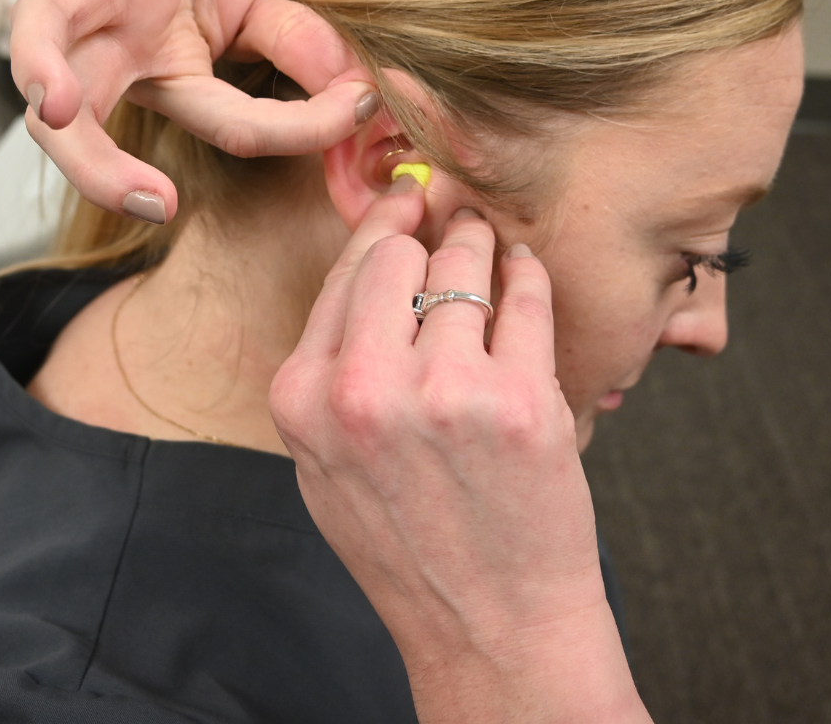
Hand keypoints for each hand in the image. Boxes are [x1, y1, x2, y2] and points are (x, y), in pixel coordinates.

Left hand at [0, 0, 375, 220]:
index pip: (219, 121)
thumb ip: (301, 53)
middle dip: (94, 166)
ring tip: (56, 105)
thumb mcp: (276, 10)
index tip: (352, 114)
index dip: (289, 128)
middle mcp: (120, 35)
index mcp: (159, 71)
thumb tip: (354, 91)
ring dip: (40, 65)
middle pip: (80, 115)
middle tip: (146, 202)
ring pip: (49, 22)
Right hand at [269, 181, 647, 723]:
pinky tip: (526, 273)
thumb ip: (330, 365)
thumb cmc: (407, 542)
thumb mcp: (325, 461)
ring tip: (492, 241)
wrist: (488, 627)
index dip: (380, 227)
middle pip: (397, 256)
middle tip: (455, 221)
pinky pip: (525, 296)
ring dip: (481, 242)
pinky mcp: (520, 402)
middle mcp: (362, 389)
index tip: (405, 202)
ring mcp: (444, 394)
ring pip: (463, 264)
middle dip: (430, 229)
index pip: (341, 275)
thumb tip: (372, 263)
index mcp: (302, 398)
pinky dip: (528, 273)